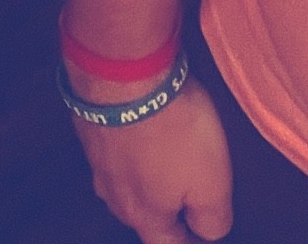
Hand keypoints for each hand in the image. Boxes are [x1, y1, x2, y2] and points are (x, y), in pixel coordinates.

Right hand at [72, 74, 233, 241]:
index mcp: (145, 216)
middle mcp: (116, 197)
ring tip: (167, 161)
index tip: (201, 234)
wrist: (125, 80)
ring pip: (127, 183)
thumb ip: (212, 217)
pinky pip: (118, 147)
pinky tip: (145, 129)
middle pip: (144, 216)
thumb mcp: (211, 183)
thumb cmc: (174, 132)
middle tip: (186, 198)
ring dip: (147, 177)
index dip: (189, 240)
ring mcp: (101, 162)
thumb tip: (212, 234)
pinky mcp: (95, 129)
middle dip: (166, 211)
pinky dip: (134, 145)